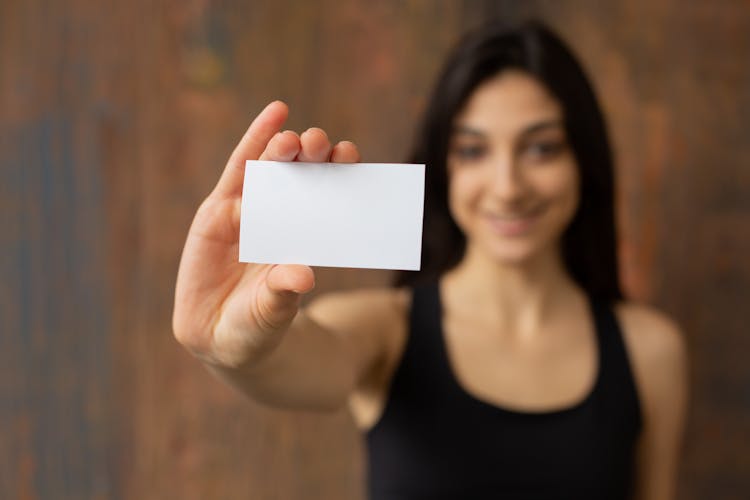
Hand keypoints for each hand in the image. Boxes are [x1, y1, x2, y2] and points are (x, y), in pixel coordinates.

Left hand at [173, 101, 360, 367]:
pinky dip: (328, 179)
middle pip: (263, 174)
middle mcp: (240, 220)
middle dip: (286, 154)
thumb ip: (273, 299)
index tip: (280, 121)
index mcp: (213, 233)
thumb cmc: (237, 333)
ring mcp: (268, 223)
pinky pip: (310, 201)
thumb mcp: (252, 323)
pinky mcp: (291, 232)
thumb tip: (302, 275)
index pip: (236, 183)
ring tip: (337, 150)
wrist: (245, 344)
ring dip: (312, 162)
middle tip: (312, 143)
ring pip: (290, 182)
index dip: (256, 148)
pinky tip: (346, 160)